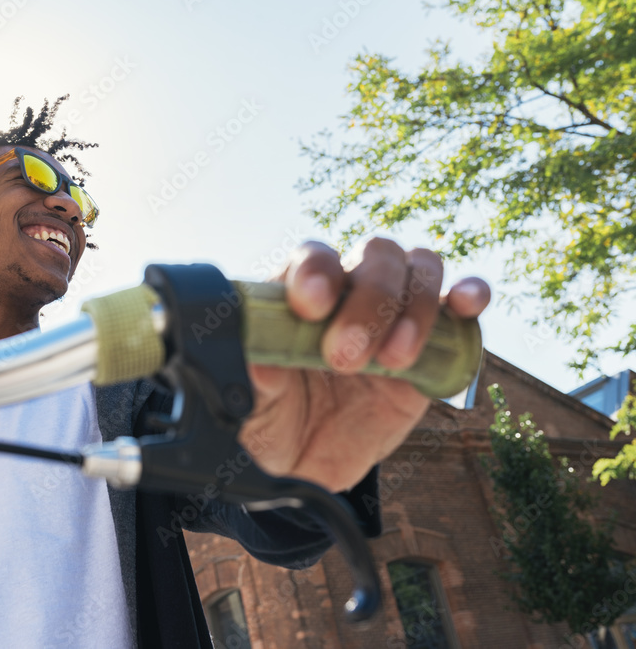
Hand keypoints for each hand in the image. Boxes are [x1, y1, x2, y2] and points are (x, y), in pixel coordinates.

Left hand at [238, 238, 489, 492]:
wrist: (307, 463)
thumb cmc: (270, 423)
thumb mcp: (250, 407)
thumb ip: (253, 382)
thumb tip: (261, 361)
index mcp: (295, 296)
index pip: (313, 258)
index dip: (318, 272)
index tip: (312, 306)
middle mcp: (346, 292)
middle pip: (375, 256)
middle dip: (369, 301)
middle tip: (345, 358)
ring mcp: (391, 315)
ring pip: (419, 269)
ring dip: (416, 306)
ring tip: (394, 361)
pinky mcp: (430, 345)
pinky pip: (459, 303)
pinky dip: (470, 294)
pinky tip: (467, 305)